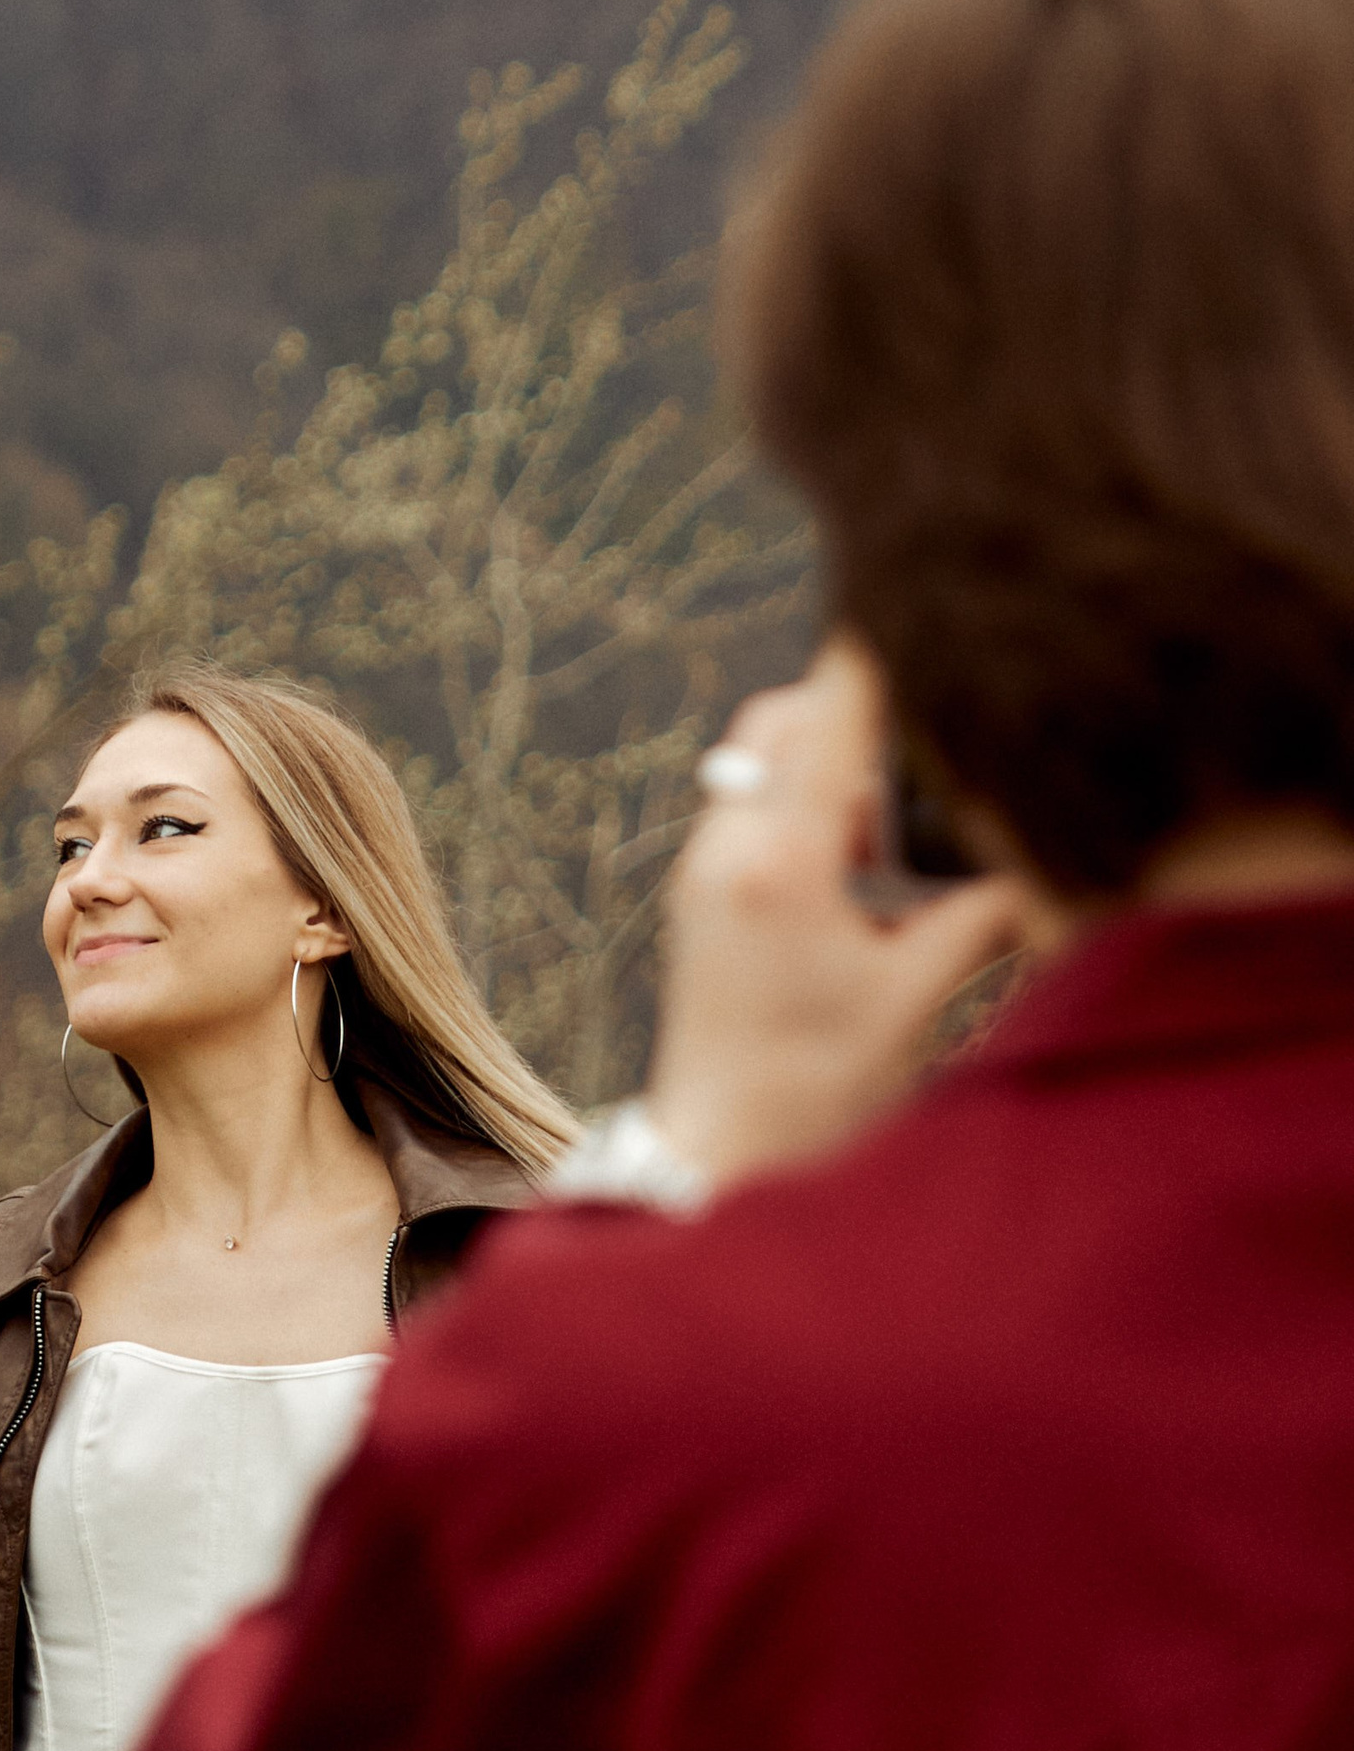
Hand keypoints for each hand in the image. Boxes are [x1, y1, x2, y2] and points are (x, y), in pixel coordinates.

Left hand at [647, 638, 1034, 1191]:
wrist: (717, 1151)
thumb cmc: (813, 1088)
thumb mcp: (917, 995)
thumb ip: (984, 909)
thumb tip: (1049, 850)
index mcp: (781, 862)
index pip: (832, 712)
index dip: (880, 650)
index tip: (923, 598)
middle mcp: (728, 845)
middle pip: (789, 715)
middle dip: (859, 705)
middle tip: (929, 734)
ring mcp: (704, 864)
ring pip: (766, 755)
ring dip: (834, 757)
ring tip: (896, 814)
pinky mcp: (701, 888)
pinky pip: (753, 803)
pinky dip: (808, 800)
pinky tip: (860, 854)